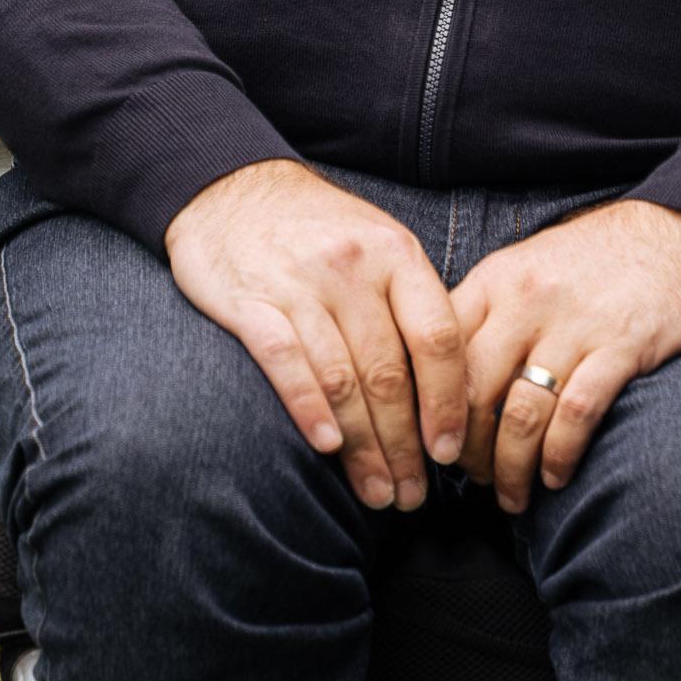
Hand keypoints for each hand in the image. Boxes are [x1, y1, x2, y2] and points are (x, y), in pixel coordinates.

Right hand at [164, 160, 465, 511]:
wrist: (229, 186)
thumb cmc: (317, 228)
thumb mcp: (378, 243)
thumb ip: (409, 303)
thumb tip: (450, 388)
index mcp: (396, 254)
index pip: (437, 337)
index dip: (447, 402)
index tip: (449, 452)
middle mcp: (353, 268)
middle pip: (390, 372)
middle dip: (405, 445)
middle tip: (412, 495)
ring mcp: (300, 283)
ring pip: (343, 379)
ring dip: (364, 446)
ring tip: (377, 491)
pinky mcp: (250, 300)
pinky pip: (286, 363)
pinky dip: (309, 409)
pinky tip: (326, 446)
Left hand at [450, 200, 680, 512]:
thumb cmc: (601, 258)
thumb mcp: (530, 265)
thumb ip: (488, 311)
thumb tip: (446, 377)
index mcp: (495, 279)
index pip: (438, 353)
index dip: (427, 408)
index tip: (430, 443)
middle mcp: (526, 299)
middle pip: (473, 391)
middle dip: (466, 450)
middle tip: (471, 479)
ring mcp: (575, 322)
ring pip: (521, 413)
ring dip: (510, 468)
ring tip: (512, 495)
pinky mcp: (622, 346)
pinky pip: (575, 415)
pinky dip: (559, 456)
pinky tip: (556, 476)